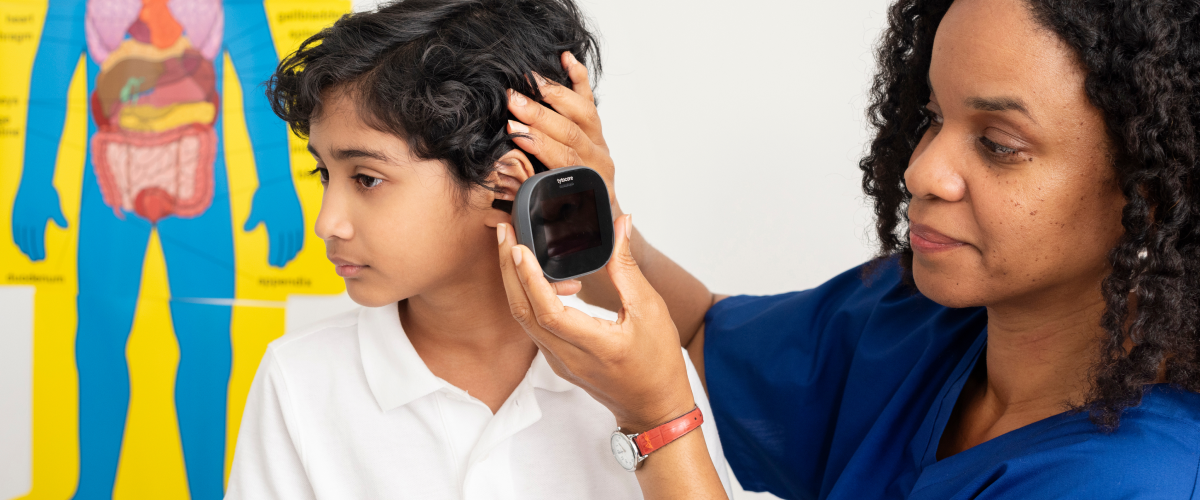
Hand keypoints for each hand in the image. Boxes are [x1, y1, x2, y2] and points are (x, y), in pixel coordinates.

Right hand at [11, 181, 67, 261]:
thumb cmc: (47, 193)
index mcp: (38, 221)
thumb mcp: (56, 206)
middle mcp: (27, 221)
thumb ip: (59, 218)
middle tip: (35, 261)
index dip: (39, 251)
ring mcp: (20, 218)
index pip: (38, 240)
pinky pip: (14, 229)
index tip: (42, 259)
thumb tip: (66, 227)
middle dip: (32, 252)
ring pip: (20, 236)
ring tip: (26, 254)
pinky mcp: (15, 214)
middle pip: (29, 241)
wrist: (34, 180)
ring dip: (23, 247)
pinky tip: (17, 243)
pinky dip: (16, 237)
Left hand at [243, 180, 304, 266]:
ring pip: (294, 242)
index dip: (274, 256)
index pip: (275, 246)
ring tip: (289, 259)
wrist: (279, 181)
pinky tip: (297, 248)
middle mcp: (286, 226)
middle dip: (282, 257)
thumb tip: (245, 230)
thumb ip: (252, 221)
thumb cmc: (265, 194)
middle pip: (285, 247)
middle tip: (280, 266)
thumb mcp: (256, 208)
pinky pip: (300, 234)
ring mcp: (293, 222)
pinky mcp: (298, 217)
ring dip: (291, 252)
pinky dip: (298, 243)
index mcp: (275, 226)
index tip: (272, 264)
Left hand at [496, 215, 695, 430]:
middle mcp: (569, 358)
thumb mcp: (650, 309)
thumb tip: (621, 226)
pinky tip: (539, 277)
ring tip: (515, 249)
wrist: (653, 407)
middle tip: (504, 234)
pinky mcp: (557, 361)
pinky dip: (530, 298)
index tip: (518, 247)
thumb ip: (627, 267)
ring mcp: (559, 362)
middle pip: (524, 312)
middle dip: (509, 270)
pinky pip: (534, 326)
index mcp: (596, 346)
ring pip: (524, 319)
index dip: (529, 278)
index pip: (548, 312)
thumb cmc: (658, 363)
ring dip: (515, 282)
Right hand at [507, 52, 619, 213]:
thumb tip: (491, 201)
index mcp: (587, 183)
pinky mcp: (597, 130)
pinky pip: (590, 100)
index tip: (514, 132)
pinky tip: (567, 59)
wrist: (599, 215)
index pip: (564, 159)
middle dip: (539, 115)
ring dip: (554, 94)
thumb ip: (526, 204)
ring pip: (583, 112)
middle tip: (513, 101)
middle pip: (571, 131)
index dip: (539, 144)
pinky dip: (579, 78)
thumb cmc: (570, 219)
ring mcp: (600, 142)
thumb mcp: (549, 220)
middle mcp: (598, 160)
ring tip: (529, 80)